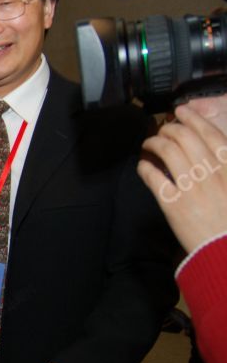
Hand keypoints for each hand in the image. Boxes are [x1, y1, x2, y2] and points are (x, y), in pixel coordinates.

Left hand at [138, 102, 226, 252]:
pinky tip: (143, 165)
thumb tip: (211, 152)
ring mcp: (191, 187)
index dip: (193, 119)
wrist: (225, 250)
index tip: (182, 111)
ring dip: (153, 143)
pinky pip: (153, 176)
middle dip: (169, 128)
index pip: (210, 134)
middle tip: (162, 129)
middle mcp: (211, 173)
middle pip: (185, 137)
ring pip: (167, 151)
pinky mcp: (173, 204)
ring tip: (148, 144)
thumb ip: (223, 167)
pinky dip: (145, 166)